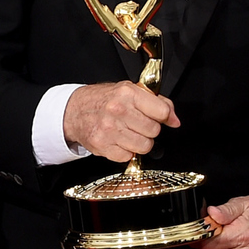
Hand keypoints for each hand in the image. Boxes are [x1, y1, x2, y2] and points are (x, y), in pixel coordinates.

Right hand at [63, 81, 178, 161]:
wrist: (74, 111)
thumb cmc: (103, 100)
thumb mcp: (130, 91)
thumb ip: (157, 103)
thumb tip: (174, 120)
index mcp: (127, 94)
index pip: (162, 112)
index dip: (163, 116)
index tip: (159, 117)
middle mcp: (118, 111)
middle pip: (154, 131)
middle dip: (149, 129)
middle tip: (138, 123)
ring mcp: (109, 130)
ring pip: (144, 146)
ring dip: (139, 142)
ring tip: (129, 133)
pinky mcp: (103, 146)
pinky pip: (128, 157)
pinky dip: (125, 151)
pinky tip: (118, 140)